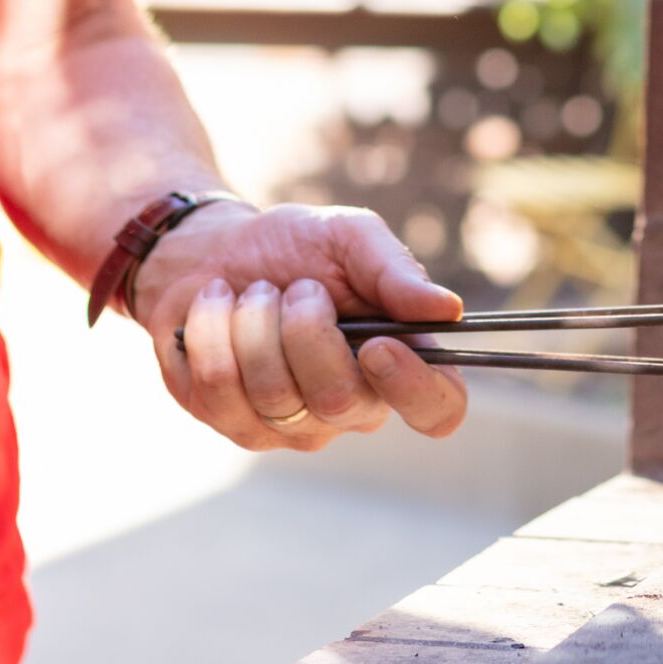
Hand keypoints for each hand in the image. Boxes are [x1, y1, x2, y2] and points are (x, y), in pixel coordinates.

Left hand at [132, 201, 469, 450]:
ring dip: (255, 322)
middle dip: (305, 328)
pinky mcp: (235, 425)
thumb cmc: (294, 247)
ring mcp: (292, 426)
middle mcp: (353, 407)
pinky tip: (218, 307)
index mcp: (399, 361)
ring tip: (253, 293)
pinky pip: (221, 390)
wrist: (213, 250)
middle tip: (296, 286)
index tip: (377, 345)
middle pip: (340, 400)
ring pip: (275, 396)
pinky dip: (213, 329)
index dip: (413, 388)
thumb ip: (395, 270)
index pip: (437, 410)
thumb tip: (449, 308)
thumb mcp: (348, 237)